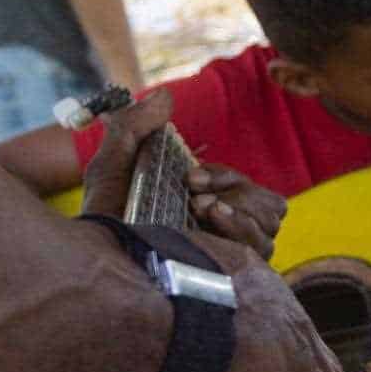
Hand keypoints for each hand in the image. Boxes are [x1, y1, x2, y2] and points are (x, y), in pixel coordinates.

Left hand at [76, 88, 285, 254]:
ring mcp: (233, 256)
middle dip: (235, 187)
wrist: (100, 263)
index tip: (190, 175)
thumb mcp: (112, 166)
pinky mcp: (236, 275)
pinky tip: (212, 220)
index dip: (223, 175)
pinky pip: (264, 246)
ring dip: (241, 207)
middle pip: (267, 201)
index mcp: (206, 207)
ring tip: (201, 207)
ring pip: (270, 220)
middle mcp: (225, 232)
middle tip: (194, 191)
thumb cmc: (103, 221)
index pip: (242, 186)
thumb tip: (166, 96)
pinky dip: (243, 227)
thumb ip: (134, 127)